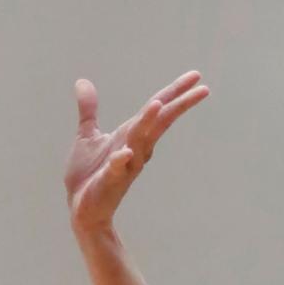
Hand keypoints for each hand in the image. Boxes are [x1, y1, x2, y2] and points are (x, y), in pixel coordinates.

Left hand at [64, 72, 208, 235]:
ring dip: (147, 124)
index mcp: (130, 135)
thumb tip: (83, 82)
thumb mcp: (88, 136)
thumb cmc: (89, 174)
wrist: (80, 209)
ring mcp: (124, 166)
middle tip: (203, 89)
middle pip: (159, 123)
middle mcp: (134, 148)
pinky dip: (119, 161)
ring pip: (139, 141)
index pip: (157, 110)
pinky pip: (115, 169)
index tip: (196, 76)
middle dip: (178, 106)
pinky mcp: (108, 182)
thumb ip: (89, 110)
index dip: (174, 92)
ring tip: (157, 104)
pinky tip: (124, 153)